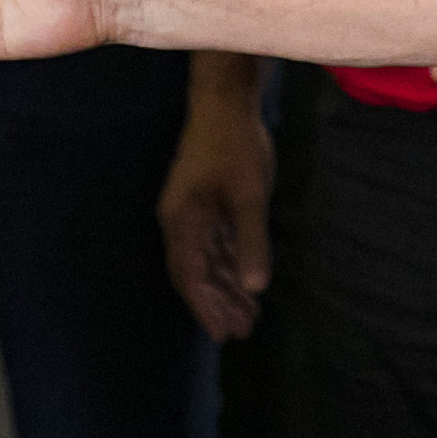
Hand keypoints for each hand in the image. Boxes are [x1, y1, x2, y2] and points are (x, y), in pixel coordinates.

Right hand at [158, 89, 273, 342]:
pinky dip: (230, 265)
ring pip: (206, 261)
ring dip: (226, 288)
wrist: (225, 103)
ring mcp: (192, 213)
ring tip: (248, 316)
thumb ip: (251, 242)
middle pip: (196, 274)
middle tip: (241, 332)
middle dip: (217, 304)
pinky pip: (214, 245)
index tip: (222, 334)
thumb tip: (255, 287)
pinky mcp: (205, 204)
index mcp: (183, 223)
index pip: (190, 277)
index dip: (206, 308)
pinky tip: (246, 282)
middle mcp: (181, 222)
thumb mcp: (249, 197)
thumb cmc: (235, 147)